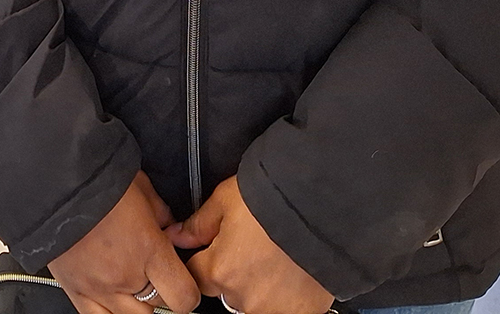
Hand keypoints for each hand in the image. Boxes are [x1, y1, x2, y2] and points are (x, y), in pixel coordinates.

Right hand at [50, 172, 200, 313]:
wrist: (56, 182)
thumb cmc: (98, 179)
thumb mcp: (142, 188)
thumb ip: (161, 214)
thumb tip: (169, 225)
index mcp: (149, 249)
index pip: (184, 297)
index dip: (189, 292)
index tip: (184, 280)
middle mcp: (126, 275)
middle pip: (158, 308)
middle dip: (161, 293)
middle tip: (153, 272)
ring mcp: (98, 288)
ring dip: (136, 303)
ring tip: (130, 281)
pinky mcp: (75, 290)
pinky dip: (108, 312)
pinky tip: (110, 297)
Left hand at [168, 177, 333, 313]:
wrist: (324, 206)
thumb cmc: (273, 198)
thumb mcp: (226, 200)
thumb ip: (199, 225)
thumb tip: (176, 236)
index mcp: (219, 271)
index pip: (196, 276)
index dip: (205, 260)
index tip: (217, 249)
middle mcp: (242, 298)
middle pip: (227, 291)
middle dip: (235, 273)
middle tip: (254, 247)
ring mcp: (274, 309)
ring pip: (255, 301)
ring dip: (260, 287)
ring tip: (277, 259)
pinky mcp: (302, 312)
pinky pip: (284, 308)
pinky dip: (286, 296)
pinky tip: (294, 272)